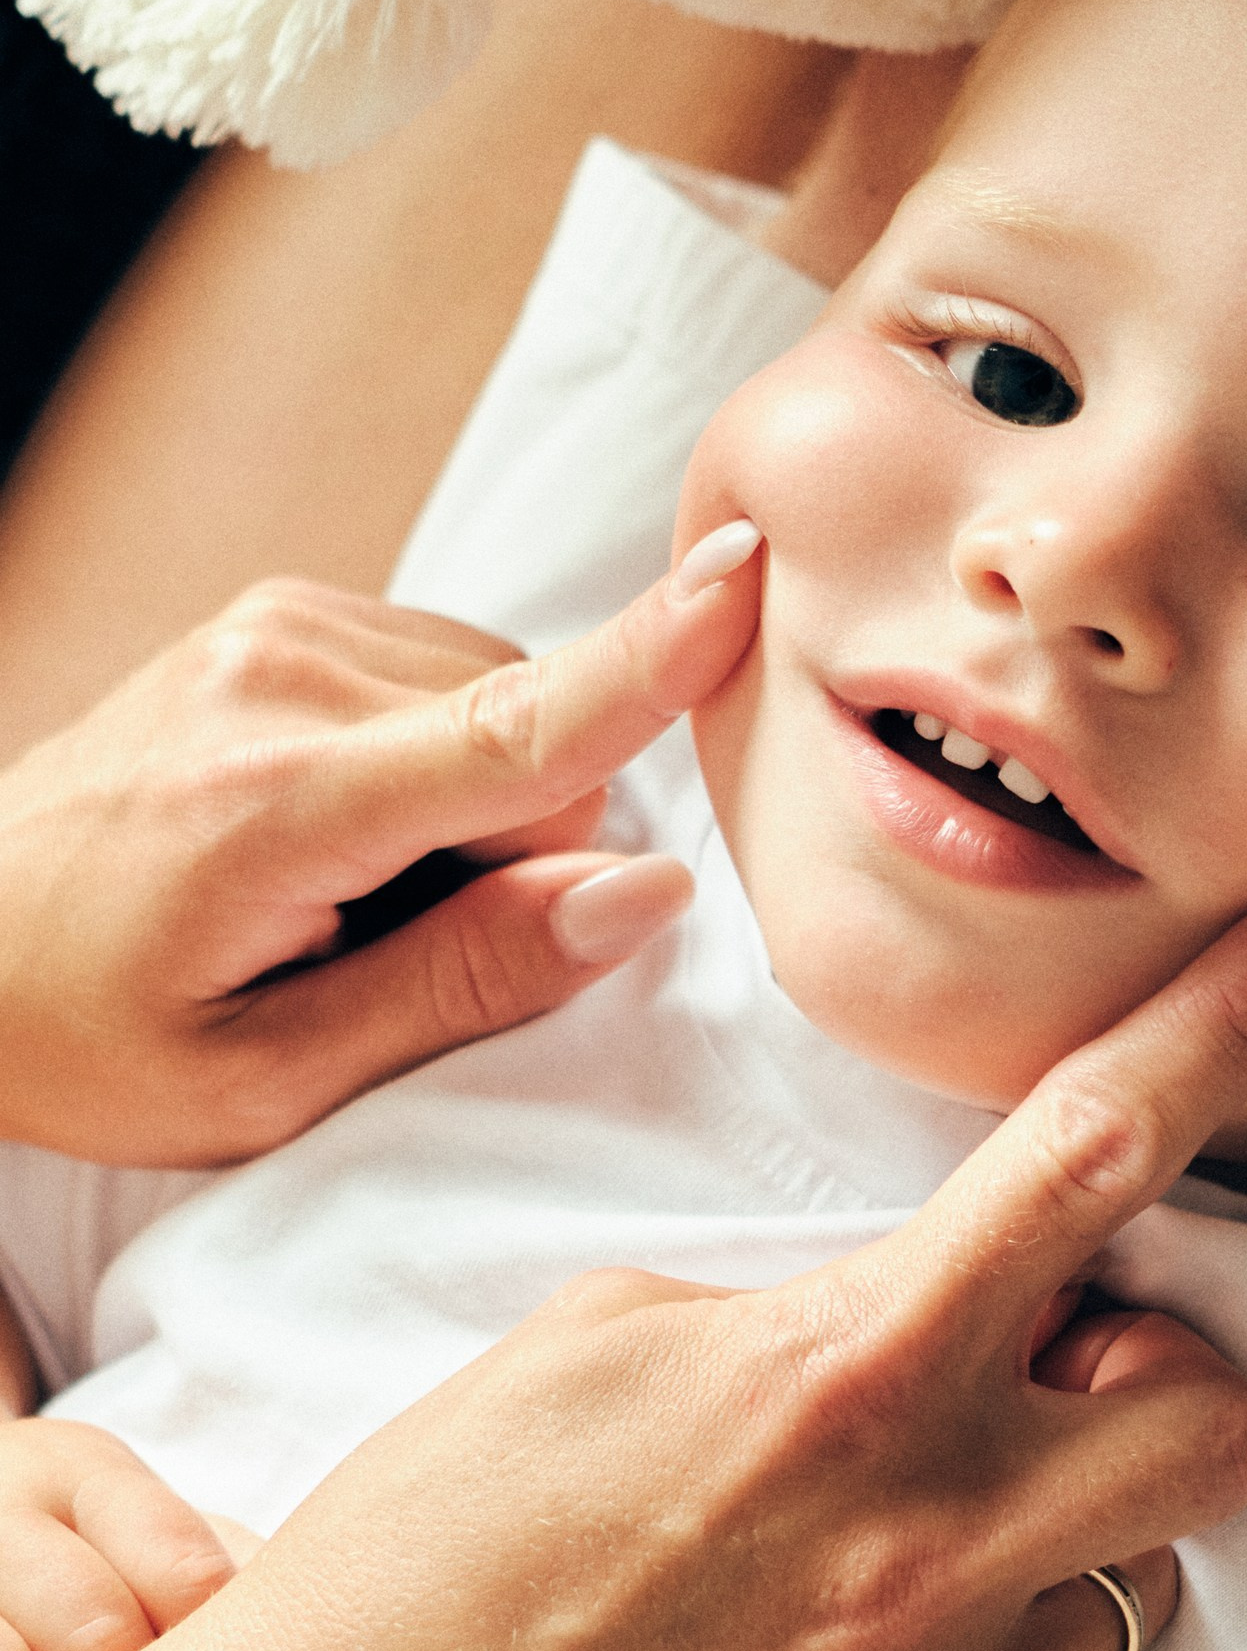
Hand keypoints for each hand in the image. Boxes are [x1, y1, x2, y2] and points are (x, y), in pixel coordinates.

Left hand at [0, 523, 762, 1166]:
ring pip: (505, 710)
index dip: (649, 660)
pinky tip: (346, 833)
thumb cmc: (91, 1039)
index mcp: (278, 799)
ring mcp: (277, 627)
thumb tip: (645, 893)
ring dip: (482, 814)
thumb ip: (466, 982)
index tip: (751, 573)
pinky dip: (440, 767)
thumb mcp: (269, 1077)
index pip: (515, 729)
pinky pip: (452, 682)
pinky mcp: (284, 617)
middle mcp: (282, 672)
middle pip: (538, 750)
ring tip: (350, 895)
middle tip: (391, 946)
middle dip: (524, 857)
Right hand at [0, 863, 1246, 1650]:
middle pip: (1221, 1414)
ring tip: (901, 1553)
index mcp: (851, 1363)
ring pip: (1140, 1583)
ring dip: (1061, 1539)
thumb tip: (948, 1324)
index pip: (1102, 1146)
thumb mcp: (607, 1342)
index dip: (1246, 1013)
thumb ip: (819, 1311)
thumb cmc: (435, 1543)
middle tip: (1040, 1389)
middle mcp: (936, 1535)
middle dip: (1160, 1381)